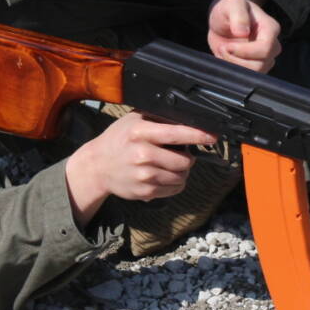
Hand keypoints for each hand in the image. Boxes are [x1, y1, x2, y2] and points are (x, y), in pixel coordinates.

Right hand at [64, 112, 219, 225]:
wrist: (97, 166)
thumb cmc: (118, 139)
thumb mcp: (134, 121)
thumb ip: (158, 118)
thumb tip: (188, 117)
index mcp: (141, 132)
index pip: (177, 133)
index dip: (199, 135)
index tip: (213, 136)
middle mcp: (142, 154)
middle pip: (184, 160)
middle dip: (188, 158)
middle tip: (180, 154)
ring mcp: (143, 175)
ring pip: (181, 176)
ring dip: (182, 172)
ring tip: (170, 165)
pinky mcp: (144, 191)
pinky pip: (173, 189)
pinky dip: (175, 183)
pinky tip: (164, 176)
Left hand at [207, 0, 281, 72]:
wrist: (224, 19)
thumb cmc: (230, 9)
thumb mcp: (232, 4)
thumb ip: (238, 15)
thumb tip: (243, 32)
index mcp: (270, 28)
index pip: (266, 47)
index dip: (245, 51)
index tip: (227, 46)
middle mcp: (271, 44)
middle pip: (262, 63)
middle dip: (238, 59)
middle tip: (223, 48)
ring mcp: (264, 57)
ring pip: (255, 72)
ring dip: (235, 65)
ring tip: (224, 51)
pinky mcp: (255, 65)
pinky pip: (248, 76)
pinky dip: (234, 70)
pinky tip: (226, 58)